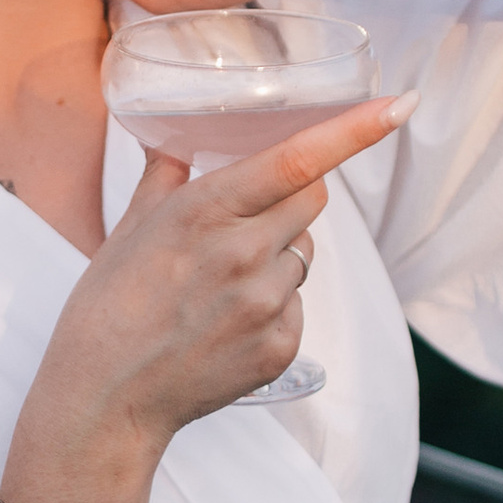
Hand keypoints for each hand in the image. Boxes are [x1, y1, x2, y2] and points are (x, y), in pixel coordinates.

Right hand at [21, 93, 413, 463]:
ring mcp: (266, 303)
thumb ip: (165, 178)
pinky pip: (298, 304)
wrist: (105, 396)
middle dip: (291, 197)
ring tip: (222, 288)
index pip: (297, 159)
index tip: (397, 105)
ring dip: (279, 257)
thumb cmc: (107, 310)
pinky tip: (228, 324)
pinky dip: (274, 307)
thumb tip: (177, 142)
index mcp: (205, 211)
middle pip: (312, 198)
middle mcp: (244, 252)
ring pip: (305, 253)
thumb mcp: (129, 229)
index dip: (354, 129)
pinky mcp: (281, 346)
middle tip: (245, 223)